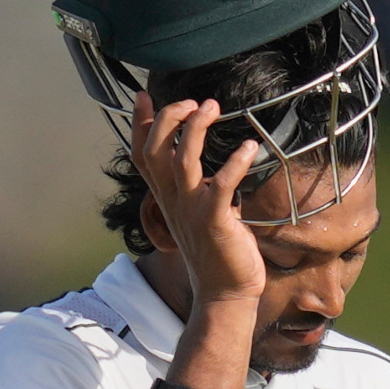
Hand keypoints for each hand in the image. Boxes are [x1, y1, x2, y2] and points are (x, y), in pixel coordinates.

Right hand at [130, 91, 266, 304]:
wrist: (225, 293)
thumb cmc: (217, 250)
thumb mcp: (197, 213)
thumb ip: (196, 187)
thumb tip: (205, 163)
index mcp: (167, 197)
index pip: (142, 154)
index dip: (140, 124)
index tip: (144, 95)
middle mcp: (173, 201)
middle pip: (155, 150)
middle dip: (168, 118)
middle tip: (192, 101)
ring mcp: (192, 211)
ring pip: (182, 161)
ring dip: (195, 129)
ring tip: (212, 107)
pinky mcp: (216, 222)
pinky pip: (221, 185)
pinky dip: (234, 163)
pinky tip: (249, 147)